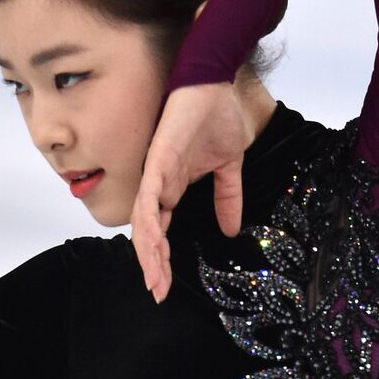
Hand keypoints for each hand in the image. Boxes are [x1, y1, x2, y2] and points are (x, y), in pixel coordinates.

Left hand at [131, 82, 254, 302]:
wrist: (214, 85)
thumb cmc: (215, 119)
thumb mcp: (227, 167)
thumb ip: (227, 197)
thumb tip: (233, 230)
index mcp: (172, 187)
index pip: (162, 230)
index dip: (162, 258)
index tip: (167, 286)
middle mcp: (159, 185)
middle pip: (148, 232)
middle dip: (153, 264)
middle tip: (158, 293)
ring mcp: (156, 173)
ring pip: (144, 220)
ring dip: (148, 250)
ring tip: (155, 277)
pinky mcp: (158, 160)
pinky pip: (149, 194)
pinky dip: (149, 219)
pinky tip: (153, 241)